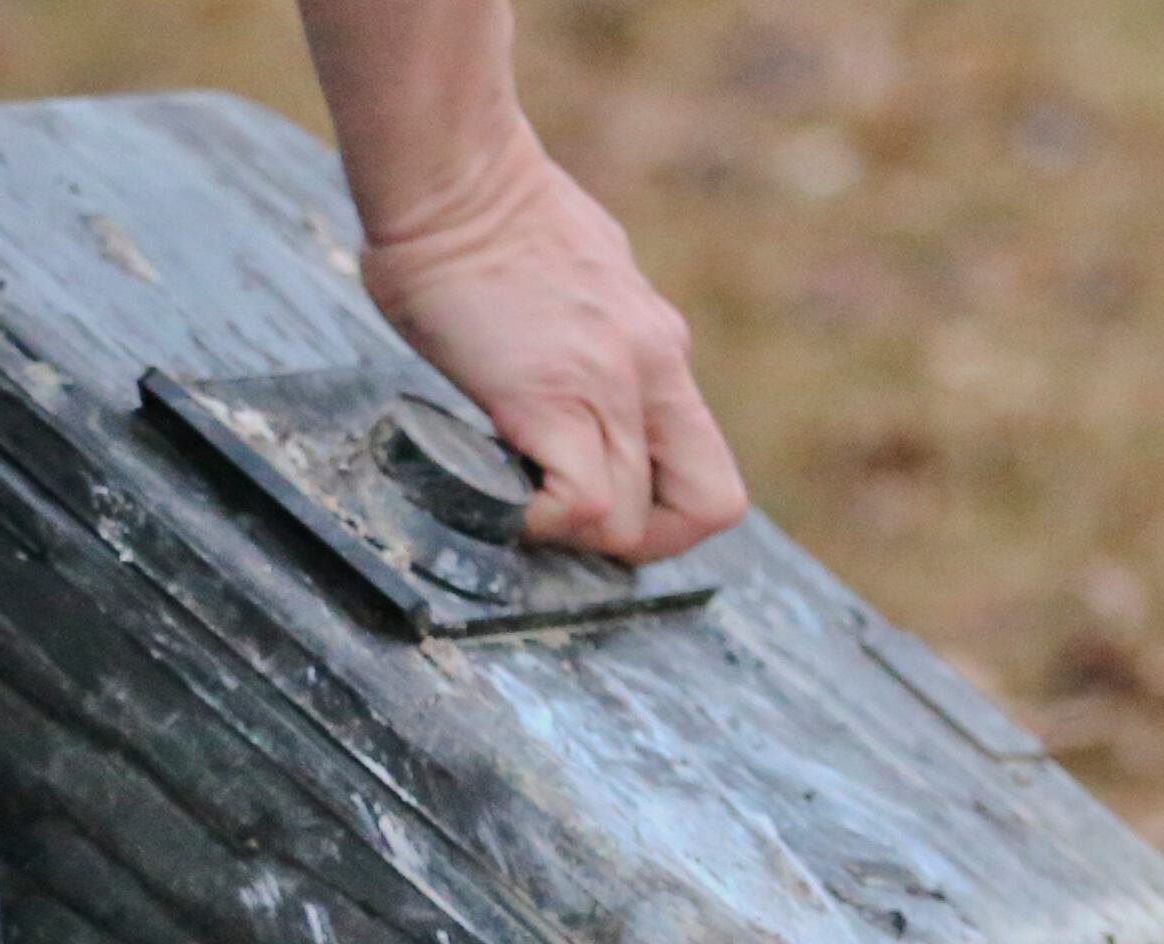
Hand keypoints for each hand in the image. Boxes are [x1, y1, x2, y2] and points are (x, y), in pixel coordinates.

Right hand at [358, 143, 745, 564]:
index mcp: (659, 346)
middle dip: (640, 543)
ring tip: (519, 502)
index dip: (663, 516)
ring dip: (578, 535)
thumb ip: (584, 339)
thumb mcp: (569, 283)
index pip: (710, 472)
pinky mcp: (551, 396)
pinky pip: (581, 503)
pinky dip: (540, 522)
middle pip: (705, 508)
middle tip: (571, 527)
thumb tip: (556, 372)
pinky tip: (497, 494)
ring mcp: (611, 383)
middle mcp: (654, 367)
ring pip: (635, 520)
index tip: (598, 509)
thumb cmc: (483, 222)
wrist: (453, 179)